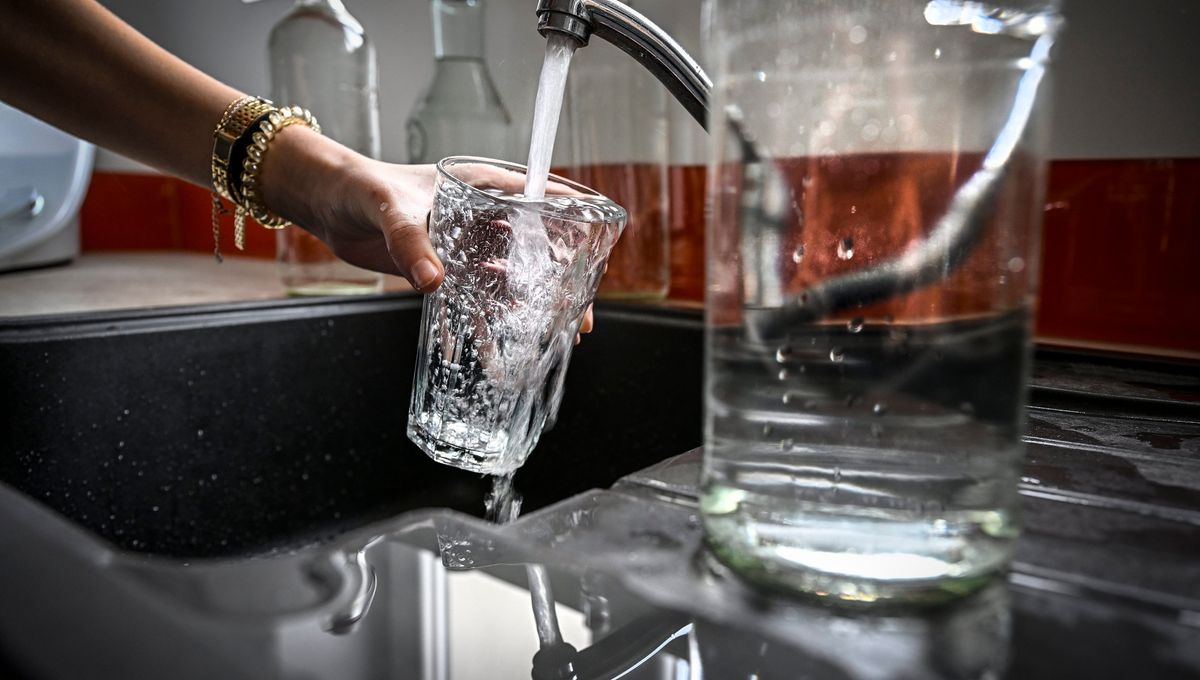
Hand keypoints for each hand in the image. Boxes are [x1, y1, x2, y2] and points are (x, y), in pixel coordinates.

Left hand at [258, 127, 598, 341]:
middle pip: (535, 252)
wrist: (324, 203)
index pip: (543, 202)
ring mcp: (464, 246)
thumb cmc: (359, 187)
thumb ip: (412, 243)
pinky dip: (480, 327)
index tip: (595, 258)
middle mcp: (481, 217)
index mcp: (481, 186)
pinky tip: (491, 355)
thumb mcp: (388, 210)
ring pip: (508, 282)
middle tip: (578, 321)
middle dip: (559, 287)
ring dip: (525, 314)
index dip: (573, 230)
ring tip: (547, 345)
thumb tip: (434, 283)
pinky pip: (470, 301)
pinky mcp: (443, 269)